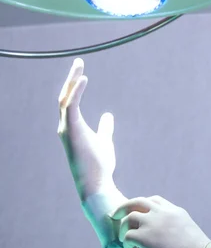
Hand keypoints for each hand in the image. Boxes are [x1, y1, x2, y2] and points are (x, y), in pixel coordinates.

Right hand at [58, 58, 116, 200]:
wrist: (96, 184)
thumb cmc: (100, 166)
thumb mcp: (105, 141)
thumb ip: (105, 128)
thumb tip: (107, 115)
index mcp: (72, 128)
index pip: (70, 102)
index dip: (74, 86)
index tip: (82, 72)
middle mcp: (65, 127)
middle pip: (64, 97)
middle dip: (71, 79)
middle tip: (79, 63)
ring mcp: (67, 129)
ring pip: (65, 99)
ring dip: (72, 82)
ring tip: (80, 66)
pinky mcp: (72, 131)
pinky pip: (71, 106)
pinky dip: (76, 92)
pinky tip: (83, 79)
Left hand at [110, 196, 210, 247]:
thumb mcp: (189, 230)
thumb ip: (177, 226)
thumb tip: (172, 235)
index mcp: (174, 210)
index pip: (154, 200)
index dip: (143, 207)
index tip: (140, 218)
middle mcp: (162, 213)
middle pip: (136, 202)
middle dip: (123, 208)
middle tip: (115, 217)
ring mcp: (153, 224)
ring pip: (128, 218)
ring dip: (124, 230)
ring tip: (128, 243)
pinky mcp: (147, 238)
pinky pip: (127, 236)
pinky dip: (127, 245)